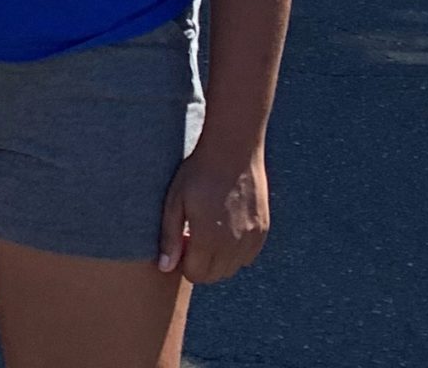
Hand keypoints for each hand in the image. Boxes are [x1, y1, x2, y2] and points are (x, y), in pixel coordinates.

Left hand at [158, 138, 269, 283]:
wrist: (233, 151)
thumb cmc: (198, 174)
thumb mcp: (175, 201)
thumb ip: (169, 237)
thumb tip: (165, 267)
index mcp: (209, 239)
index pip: (196, 274)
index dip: (183, 262)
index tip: (180, 240)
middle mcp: (234, 245)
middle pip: (215, 275)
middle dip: (200, 263)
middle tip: (191, 236)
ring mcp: (252, 239)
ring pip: (232, 268)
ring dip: (218, 259)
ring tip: (207, 231)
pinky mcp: (263, 231)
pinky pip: (247, 257)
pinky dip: (235, 252)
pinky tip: (225, 228)